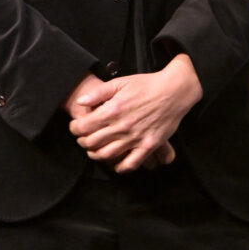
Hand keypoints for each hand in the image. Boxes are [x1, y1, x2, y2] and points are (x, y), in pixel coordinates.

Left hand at [67, 54, 201, 172]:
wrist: (173, 91)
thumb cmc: (147, 84)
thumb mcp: (120, 82)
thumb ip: (98, 93)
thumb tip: (80, 102)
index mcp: (112, 110)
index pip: (83, 127)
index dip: (74, 129)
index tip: (75, 127)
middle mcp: (121, 126)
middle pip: (92, 143)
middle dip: (82, 142)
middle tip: (83, 139)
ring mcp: (135, 138)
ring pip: (107, 155)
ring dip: (96, 155)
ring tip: (95, 150)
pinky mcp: (148, 146)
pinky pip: (131, 164)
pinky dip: (120, 167)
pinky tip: (116, 164)